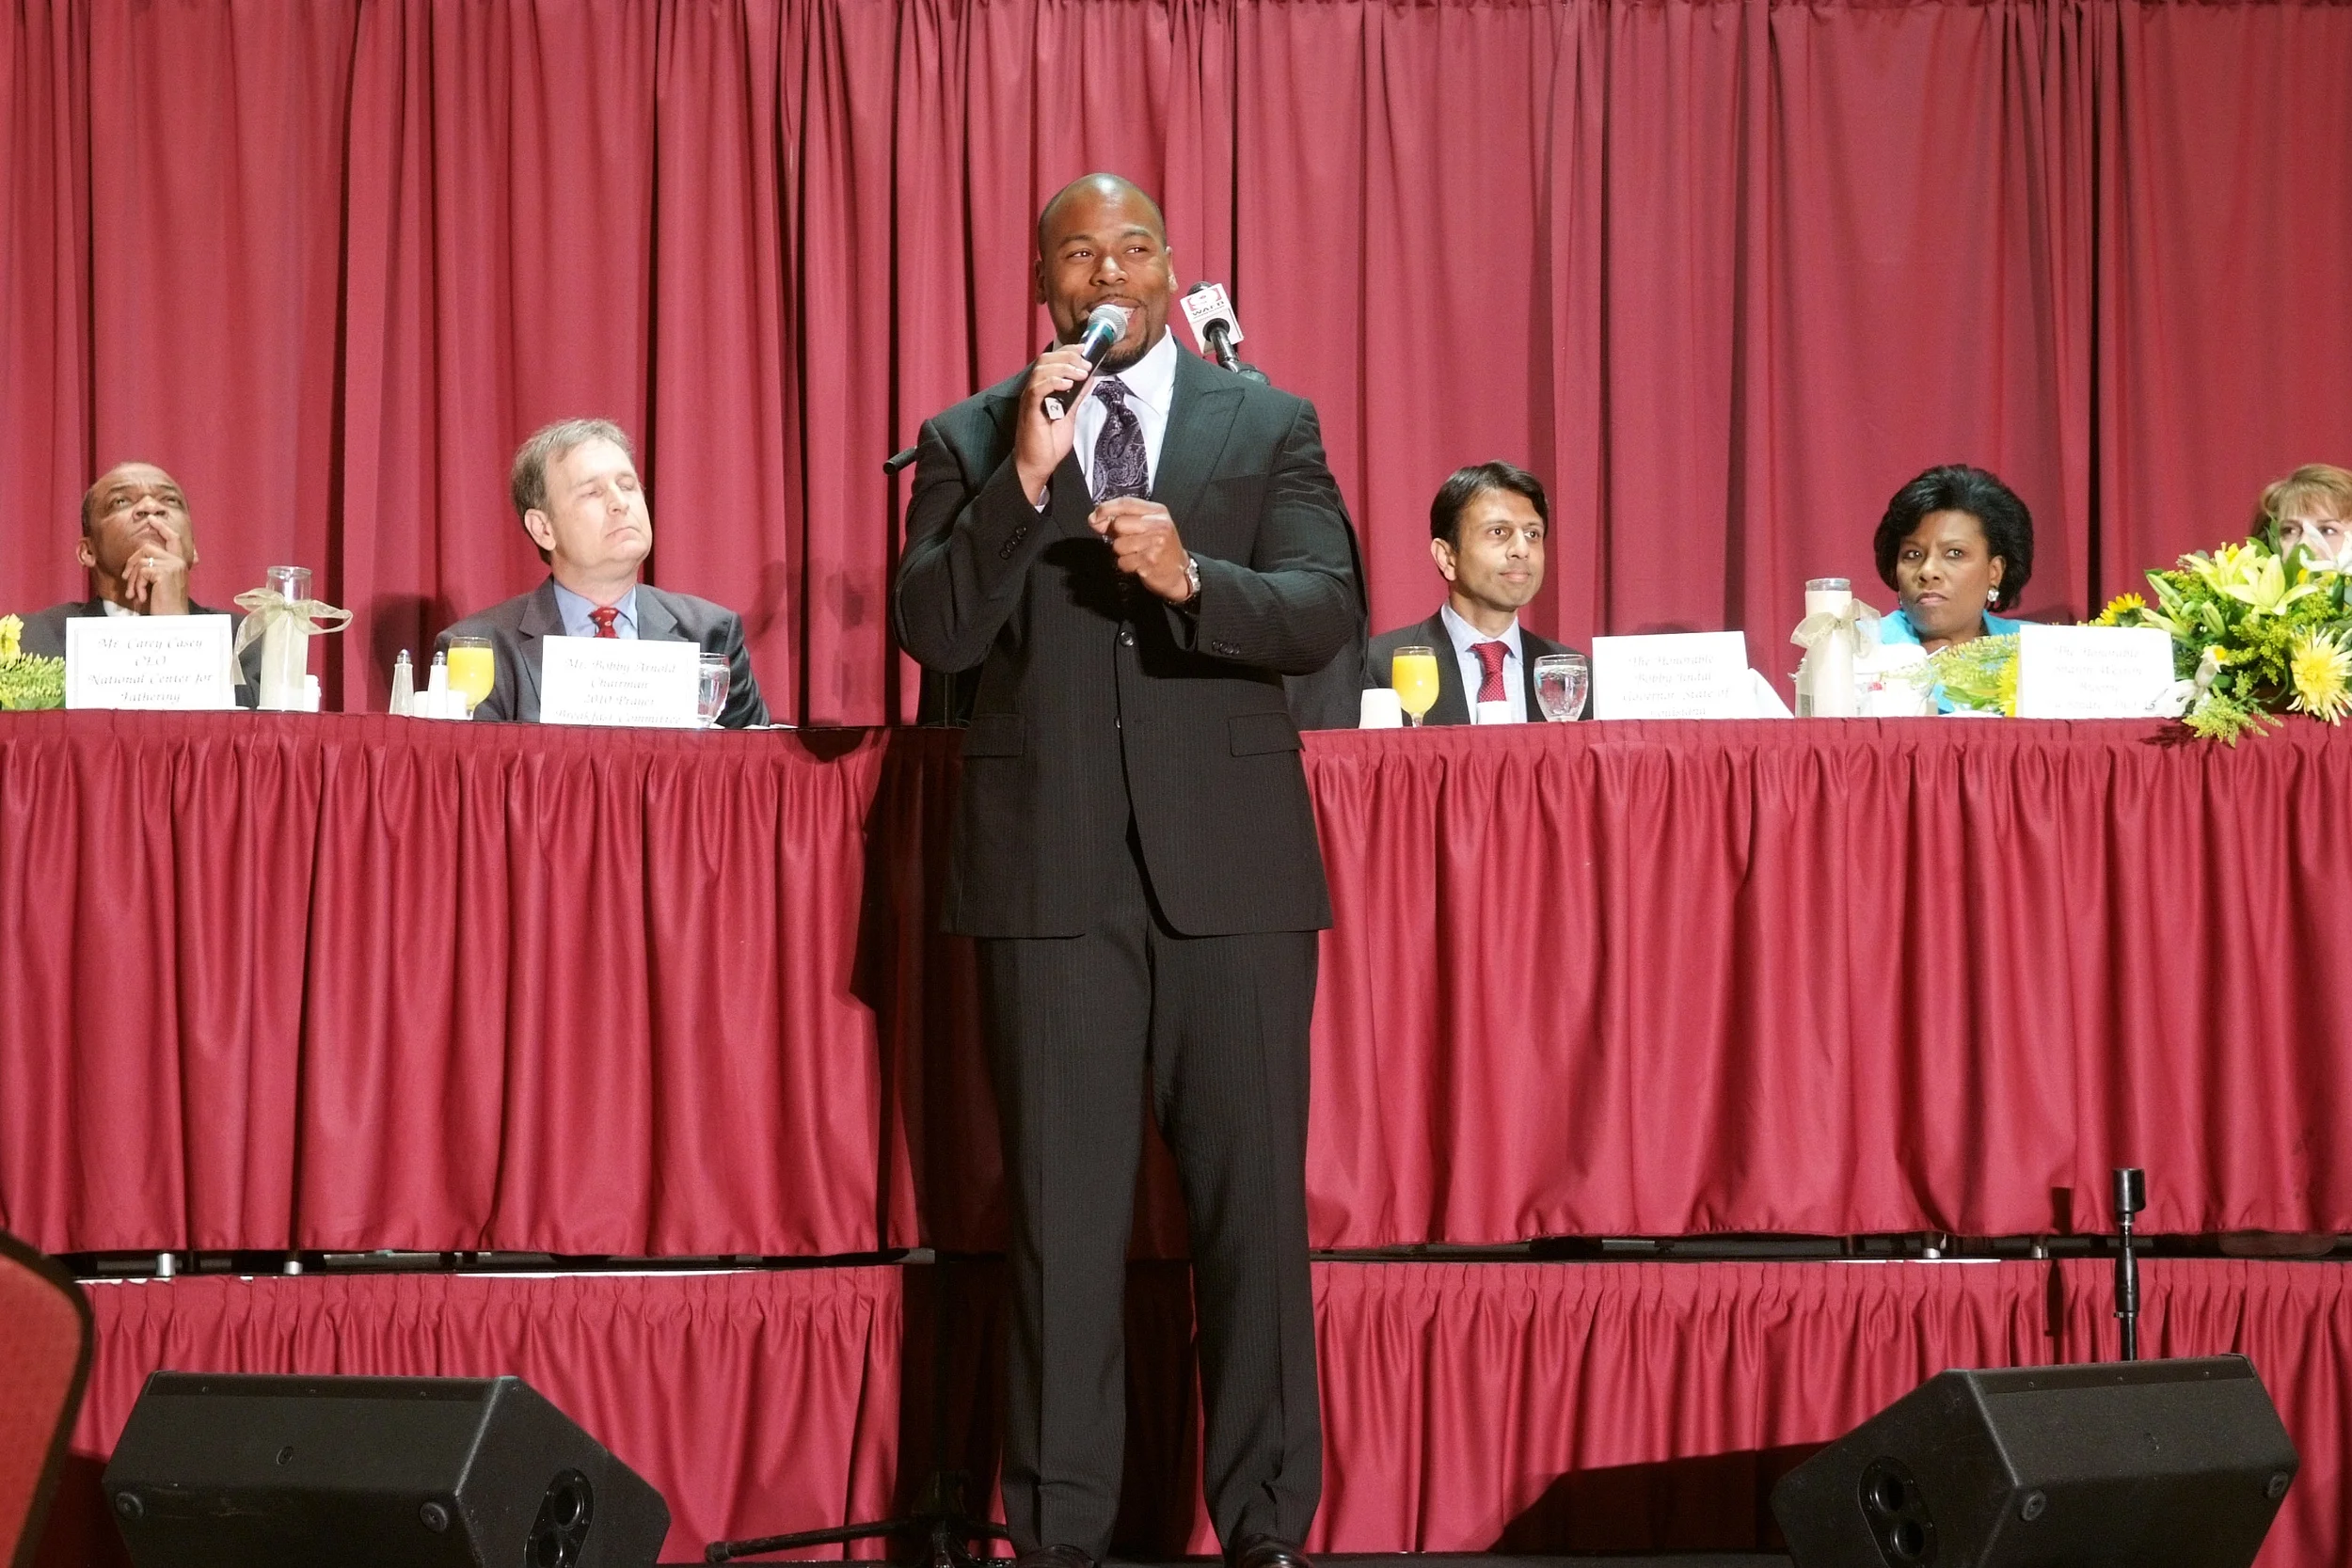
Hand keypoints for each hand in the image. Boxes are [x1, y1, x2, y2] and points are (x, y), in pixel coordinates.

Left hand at [120, 520, 191, 614]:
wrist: (173, 620)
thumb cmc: (165, 605)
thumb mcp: (159, 583)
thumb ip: (153, 568)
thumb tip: (137, 560)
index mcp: (180, 563)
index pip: (173, 539)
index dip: (162, 527)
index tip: (151, 518)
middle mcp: (179, 561)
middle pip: (147, 548)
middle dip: (132, 562)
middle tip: (126, 578)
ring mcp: (173, 565)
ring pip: (141, 560)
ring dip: (133, 578)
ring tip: (134, 593)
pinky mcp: (164, 572)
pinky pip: (141, 571)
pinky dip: (136, 585)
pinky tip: (140, 596)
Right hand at [1012, 344, 1098, 501]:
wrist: (1039, 464)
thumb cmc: (1050, 443)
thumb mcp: (1070, 414)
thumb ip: (1078, 396)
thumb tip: (1090, 379)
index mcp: (1042, 389)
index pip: (1051, 361)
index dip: (1067, 351)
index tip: (1084, 349)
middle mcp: (1034, 391)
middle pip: (1045, 361)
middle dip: (1067, 357)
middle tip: (1085, 363)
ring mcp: (1030, 400)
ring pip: (1041, 371)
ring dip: (1063, 368)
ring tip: (1080, 373)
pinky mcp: (1030, 410)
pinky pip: (1037, 389)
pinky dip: (1053, 383)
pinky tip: (1067, 385)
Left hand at [1089, 498, 1193, 603]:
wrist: (1179, 572)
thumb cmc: (1159, 548)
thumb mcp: (1146, 528)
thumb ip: (1120, 521)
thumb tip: (1094, 520)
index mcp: (1157, 512)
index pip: (1126, 503)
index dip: (1106, 508)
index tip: (1094, 517)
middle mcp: (1159, 524)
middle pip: (1119, 524)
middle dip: (1118, 536)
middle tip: (1130, 542)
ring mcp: (1156, 543)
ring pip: (1119, 545)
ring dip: (1122, 553)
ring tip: (1137, 554)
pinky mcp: (1150, 561)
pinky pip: (1123, 562)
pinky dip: (1126, 566)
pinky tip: (1139, 564)